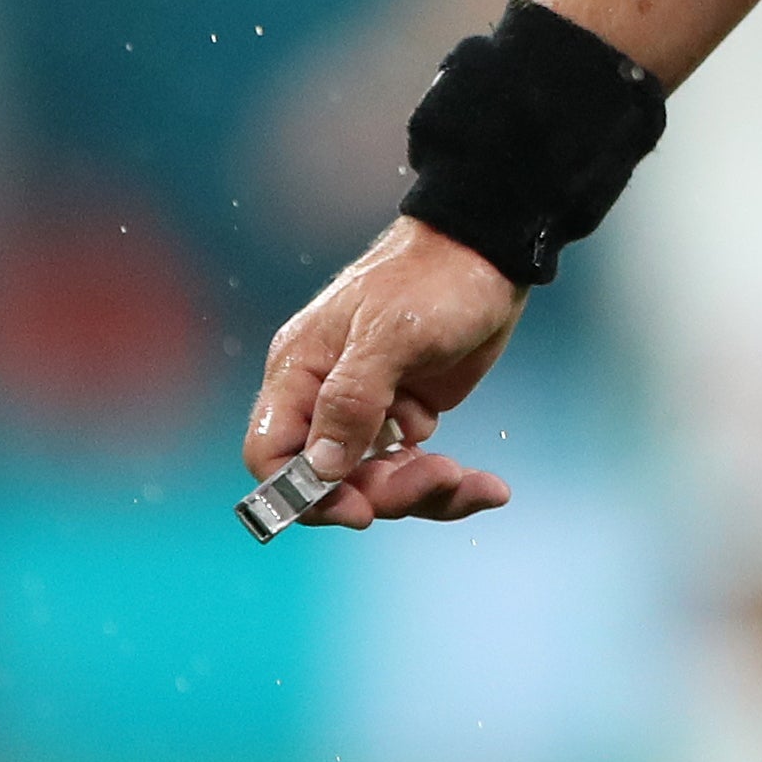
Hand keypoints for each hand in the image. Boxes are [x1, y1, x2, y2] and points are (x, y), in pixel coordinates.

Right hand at [242, 217, 524, 527]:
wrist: (489, 251)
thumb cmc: (433, 278)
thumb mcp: (391, 335)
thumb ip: (350, 401)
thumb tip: (319, 469)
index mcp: (301, 371)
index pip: (271, 454)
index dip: (303, 494)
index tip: (357, 510)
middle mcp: (326, 397)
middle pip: (332, 480)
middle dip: (384, 491)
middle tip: (439, 476)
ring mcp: (370, 410)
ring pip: (378, 482)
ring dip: (424, 492)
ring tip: (473, 482)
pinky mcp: (409, 415)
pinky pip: (416, 469)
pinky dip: (450, 485)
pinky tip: (490, 488)